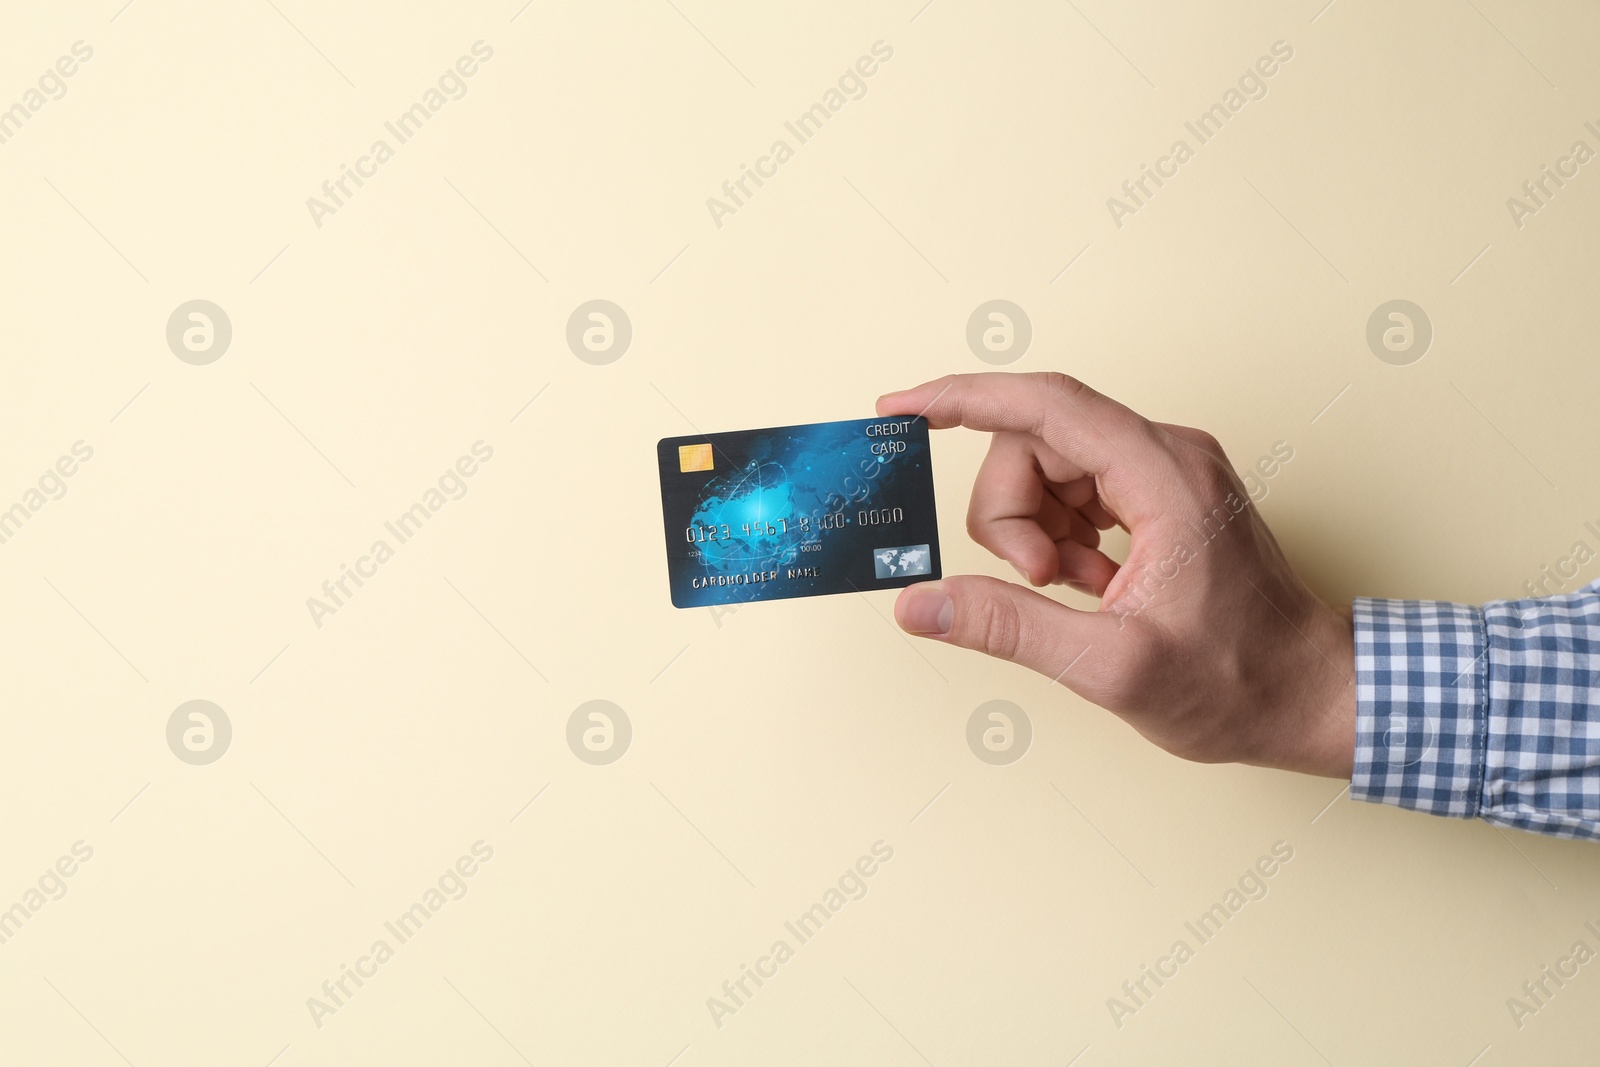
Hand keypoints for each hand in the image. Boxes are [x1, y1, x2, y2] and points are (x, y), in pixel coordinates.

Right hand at [876, 372, 1354, 778]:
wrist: (1312, 697)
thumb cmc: (1239, 683)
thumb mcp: (1111, 666)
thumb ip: (1008, 626)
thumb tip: (920, 603)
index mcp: (1164, 476)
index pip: (1043, 404)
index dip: (961, 399)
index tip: (900, 409)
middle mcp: (1168, 454)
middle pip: (1036, 441)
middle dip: (1010, 513)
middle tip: (1038, 584)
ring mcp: (1168, 471)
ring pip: (1049, 467)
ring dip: (1036, 531)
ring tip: (1075, 593)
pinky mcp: (1162, 495)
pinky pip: (1077, 490)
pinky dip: (1062, 538)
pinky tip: (1091, 587)